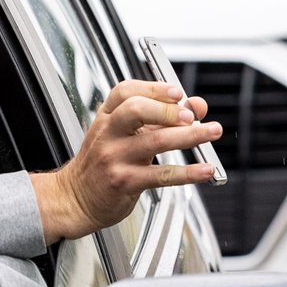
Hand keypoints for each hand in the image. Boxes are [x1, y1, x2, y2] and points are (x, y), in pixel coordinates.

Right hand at [32, 80, 221, 243]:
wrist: (75, 198)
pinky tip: (205, 169)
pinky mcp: (125, 182)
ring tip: (211, 132)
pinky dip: (188, 172)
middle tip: (191, 116)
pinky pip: (161, 175)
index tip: (178, 91)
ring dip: (190, 136)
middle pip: (136, 110)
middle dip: (169, 110)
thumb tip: (196, 106)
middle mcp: (109, 134)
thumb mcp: (125, 135)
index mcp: (107, 117)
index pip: (126, 91)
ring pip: (155, 141)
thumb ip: (160, 118)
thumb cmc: (102, 163)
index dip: (155, 88)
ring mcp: (115, 158)